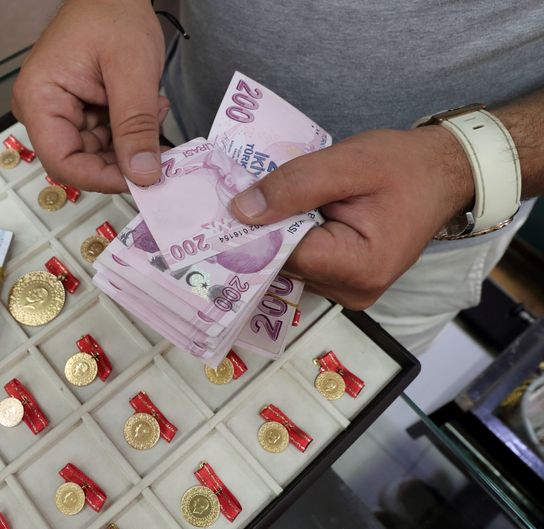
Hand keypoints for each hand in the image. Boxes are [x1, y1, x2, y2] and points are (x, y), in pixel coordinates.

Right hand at [11, 0, 167, 192]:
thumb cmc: (113, 12)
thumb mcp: (132, 71)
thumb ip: (136, 126)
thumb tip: (142, 174)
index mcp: (39, 99)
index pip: (63, 163)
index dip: (102, 179)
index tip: (140, 180)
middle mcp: (41, 109)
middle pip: (80, 161)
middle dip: (123, 159)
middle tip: (159, 147)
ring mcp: (58, 110)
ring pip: (96, 153)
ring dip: (130, 143)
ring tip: (153, 111)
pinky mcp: (76, 110)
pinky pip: (102, 138)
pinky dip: (129, 131)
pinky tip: (145, 109)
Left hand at [230, 127, 473, 309]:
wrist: (443, 174)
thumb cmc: (404, 166)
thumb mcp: (349, 163)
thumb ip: (294, 185)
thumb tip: (241, 210)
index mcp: (359, 268)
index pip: (285, 254)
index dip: (254, 229)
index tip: (225, 203)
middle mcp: (352, 292)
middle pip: (283, 263)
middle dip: (261, 230)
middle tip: (236, 195)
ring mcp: (347, 291)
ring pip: (289, 263)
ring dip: (275, 232)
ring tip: (265, 198)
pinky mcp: (342, 281)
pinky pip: (303, 261)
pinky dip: (291, 236)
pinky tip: (285, 212)